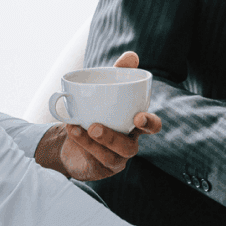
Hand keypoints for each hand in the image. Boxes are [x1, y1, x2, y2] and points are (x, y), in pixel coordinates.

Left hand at [54, 52, 161, 181]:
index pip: (152, 126)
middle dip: (113, 138)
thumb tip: (132, 56)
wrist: (73, 133)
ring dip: (93, 143)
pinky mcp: (100, 169)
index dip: (149, 124)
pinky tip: (73, 130)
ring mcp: (115, 159)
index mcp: (135, 125)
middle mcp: (128, 143)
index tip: (138, 117)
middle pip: (130, 147)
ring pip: (111, 156)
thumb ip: (119, 73)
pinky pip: (94, 161)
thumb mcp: (106, 88)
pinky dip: (83, 145)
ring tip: (80, 128)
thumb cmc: (96, 109)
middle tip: (96, 126)